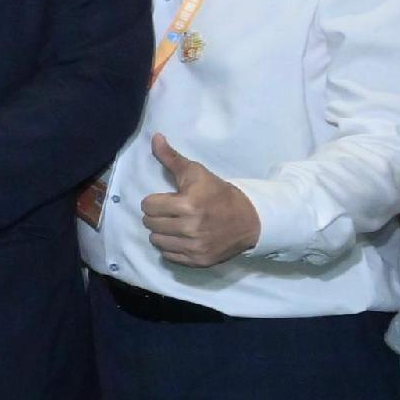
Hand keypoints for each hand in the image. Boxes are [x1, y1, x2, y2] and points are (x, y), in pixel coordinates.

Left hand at [138, 138, 262, 268]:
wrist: (250, 220)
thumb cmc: (220, 193)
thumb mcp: (197, 172)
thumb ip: (172, 157)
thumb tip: (155, 137)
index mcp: (187, 204)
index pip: (148, 205)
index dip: (155, 200)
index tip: (166, 199)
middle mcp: (190, 228)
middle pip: (150, 224)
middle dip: (157, 215)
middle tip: (170, 212)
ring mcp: (194, 247)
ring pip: (156, 241)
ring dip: (162, 232)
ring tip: (174, 225)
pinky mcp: (199, 261)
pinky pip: (169, 256)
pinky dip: (172, 247)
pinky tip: (181, 238)